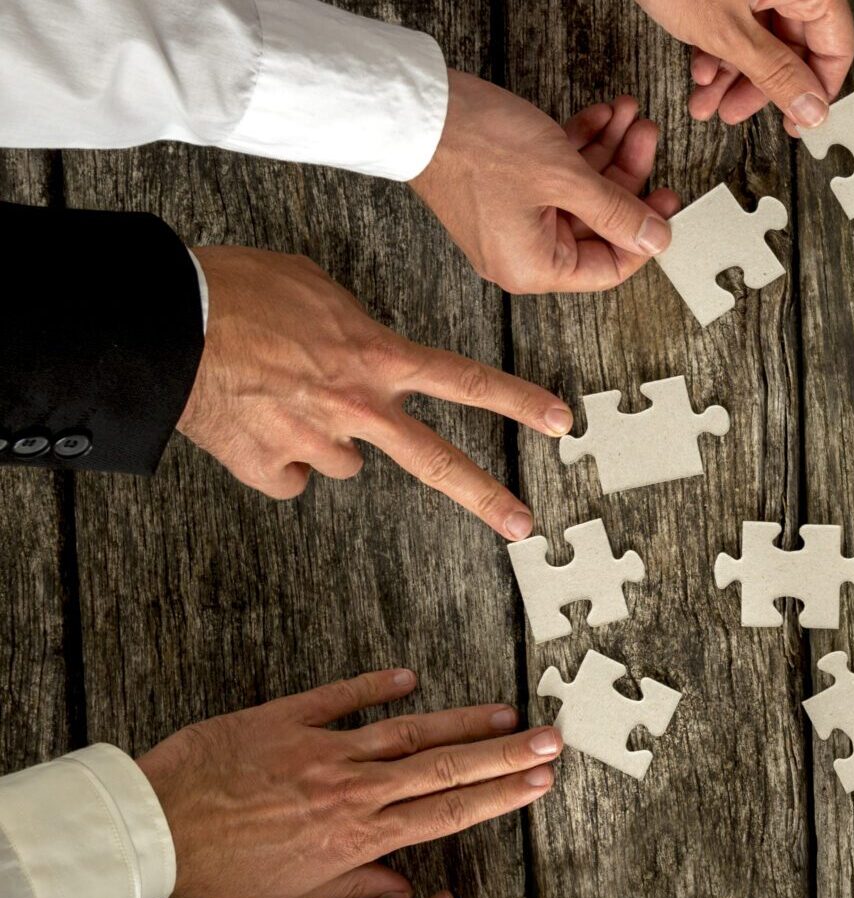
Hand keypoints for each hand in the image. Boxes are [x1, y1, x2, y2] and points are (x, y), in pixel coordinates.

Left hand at [138, 668, 559, 897]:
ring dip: (461, 721)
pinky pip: (342, 698)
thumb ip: (356, 884)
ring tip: (505, 713)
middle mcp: (353, 789)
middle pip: (446, 767)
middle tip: (551, 739)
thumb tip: (405, 891)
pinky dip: (376, 685)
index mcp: (358, 835)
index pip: (448, 812)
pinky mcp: (286, 720)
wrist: (155, 828)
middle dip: (505, 754)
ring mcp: (323, 749)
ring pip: (408, 731)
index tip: (539, 783)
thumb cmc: (219, 868)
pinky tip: (408, 677)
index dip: (500, 796)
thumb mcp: (292, 893)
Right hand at [182, 246, 565, 536]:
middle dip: (486, 497)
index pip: (464, 381)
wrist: (167, 325)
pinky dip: (276, 460)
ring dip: (327, 440)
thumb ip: (355, 329)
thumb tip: (361, 353)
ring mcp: (316, 442)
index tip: (558, 421)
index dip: (515, 401)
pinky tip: (255, 426)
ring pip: (345, 461)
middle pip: (436, 461)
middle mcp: (358, 406)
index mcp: (375, 357)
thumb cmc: (233, 292)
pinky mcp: (270, 468)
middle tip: (522, 526)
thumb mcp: (315, 287)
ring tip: (286, 400)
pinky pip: (290, 476)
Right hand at [409, 71, 679, 293]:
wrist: (415, 106)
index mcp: (533, 267)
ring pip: (579, 190)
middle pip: (597, 221)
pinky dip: (579, 144)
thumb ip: (617, 211)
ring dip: (608, 150)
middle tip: (647, 139)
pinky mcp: (504, 186)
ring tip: (628, 116)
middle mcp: (521, 250)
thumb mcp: (564, 178)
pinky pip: (555, 173)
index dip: (643, 234)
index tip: (666, 203)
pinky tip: (601, 116)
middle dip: (627, 173)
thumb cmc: (474, 146)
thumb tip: (655, 238)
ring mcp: (512, 216)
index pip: (608, 267)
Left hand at [630, 0, 853, 132]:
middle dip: (762, 86)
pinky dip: (719, 51)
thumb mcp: (728, 32)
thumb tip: (812, 108)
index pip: (836, 45)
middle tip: (740, 112)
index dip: (819, 89)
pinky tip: (700, 71)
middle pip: (794, 45)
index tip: (800, 119)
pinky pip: (737, 24)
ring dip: (734, 77)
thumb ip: (776, 74)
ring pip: (761, 40)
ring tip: (709, 102)